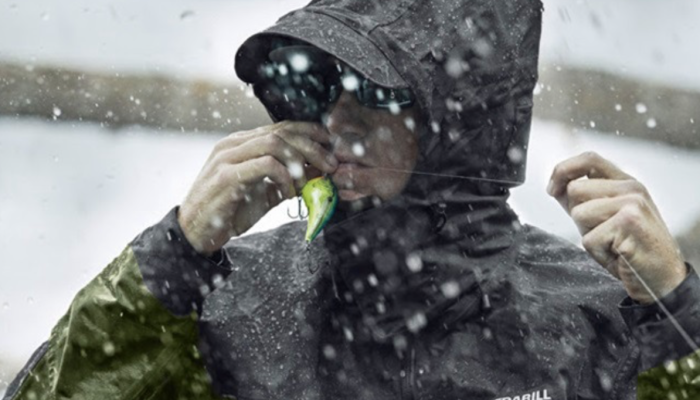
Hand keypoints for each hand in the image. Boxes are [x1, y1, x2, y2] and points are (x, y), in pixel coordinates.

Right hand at [178, 121, 337, 255]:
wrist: (195, 234)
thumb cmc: (229, 212)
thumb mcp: (264, 194)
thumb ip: (287, 181)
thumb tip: (317, 173)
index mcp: (241, 143)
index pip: (282, 127)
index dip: (310, 132)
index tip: (330, 145)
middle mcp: (234, 144)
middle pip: (282, 131)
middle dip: (313, 147)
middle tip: (331, 165)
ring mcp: (228, 157)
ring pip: (275, 143)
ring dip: (300, 161)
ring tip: (308, 182)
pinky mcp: (226, 175)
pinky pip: (265, 165)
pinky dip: (285, 176)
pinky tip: (289, 192)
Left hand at [547, 152, 686, 303]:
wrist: (661, 279)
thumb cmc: (631, 250)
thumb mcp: (605, 218)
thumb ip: (584, 200)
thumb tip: (555, 185)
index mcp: (626, 183)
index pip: (589, 158)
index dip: (563, 170)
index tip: (551, 189)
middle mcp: (632, 188)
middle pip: (575, 189)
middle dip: (578, 217)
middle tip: (604, 233)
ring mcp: (632, 203)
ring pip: (578, 213)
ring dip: (588, 235)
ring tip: (612, 244)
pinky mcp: (628, 222)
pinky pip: (588, 238)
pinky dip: (598, 253)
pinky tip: (618, 254)